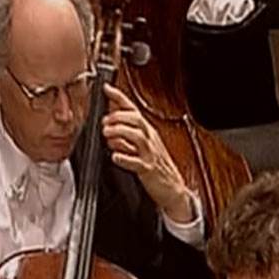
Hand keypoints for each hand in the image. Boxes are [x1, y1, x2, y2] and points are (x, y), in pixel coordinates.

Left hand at [102, 83, 193, 221]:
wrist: (174, 190)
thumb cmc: (158, 168)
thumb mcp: (143, 146)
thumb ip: (126, 133)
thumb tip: (110, 120)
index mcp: (148, 133)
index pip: (133, 110)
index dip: (120, 98)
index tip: (106, 89)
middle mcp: (150, 140)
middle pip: (136, 119)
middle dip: (118, 116)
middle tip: (104, 121)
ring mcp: (150, 154)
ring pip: (137, 136)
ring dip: (120, 132)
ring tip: (107, 134)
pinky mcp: (148, 169)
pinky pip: (136, 163)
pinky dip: (124, 158)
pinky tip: (115, 156)